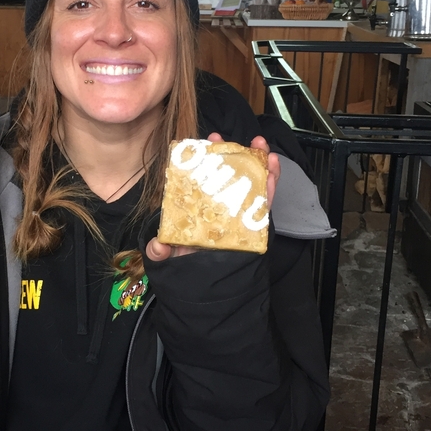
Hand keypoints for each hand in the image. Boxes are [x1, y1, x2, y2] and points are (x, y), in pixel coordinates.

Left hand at [145, 133, 279, 261]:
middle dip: (228, 155)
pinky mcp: (256, 226)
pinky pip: (266, 202)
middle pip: (225, 177)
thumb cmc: (188, 270)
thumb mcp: (169, 258)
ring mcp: (237, 216)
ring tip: (259, 143)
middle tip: (224, 138)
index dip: (201, 161)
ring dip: (256, 162)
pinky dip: (271, 184)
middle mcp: (217, 209)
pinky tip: (272, 166)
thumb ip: (160, 252)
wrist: (209, 291)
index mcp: (197, 210)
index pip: (199, 181)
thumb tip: (158, 247)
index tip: (201, 145)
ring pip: (249, 184)